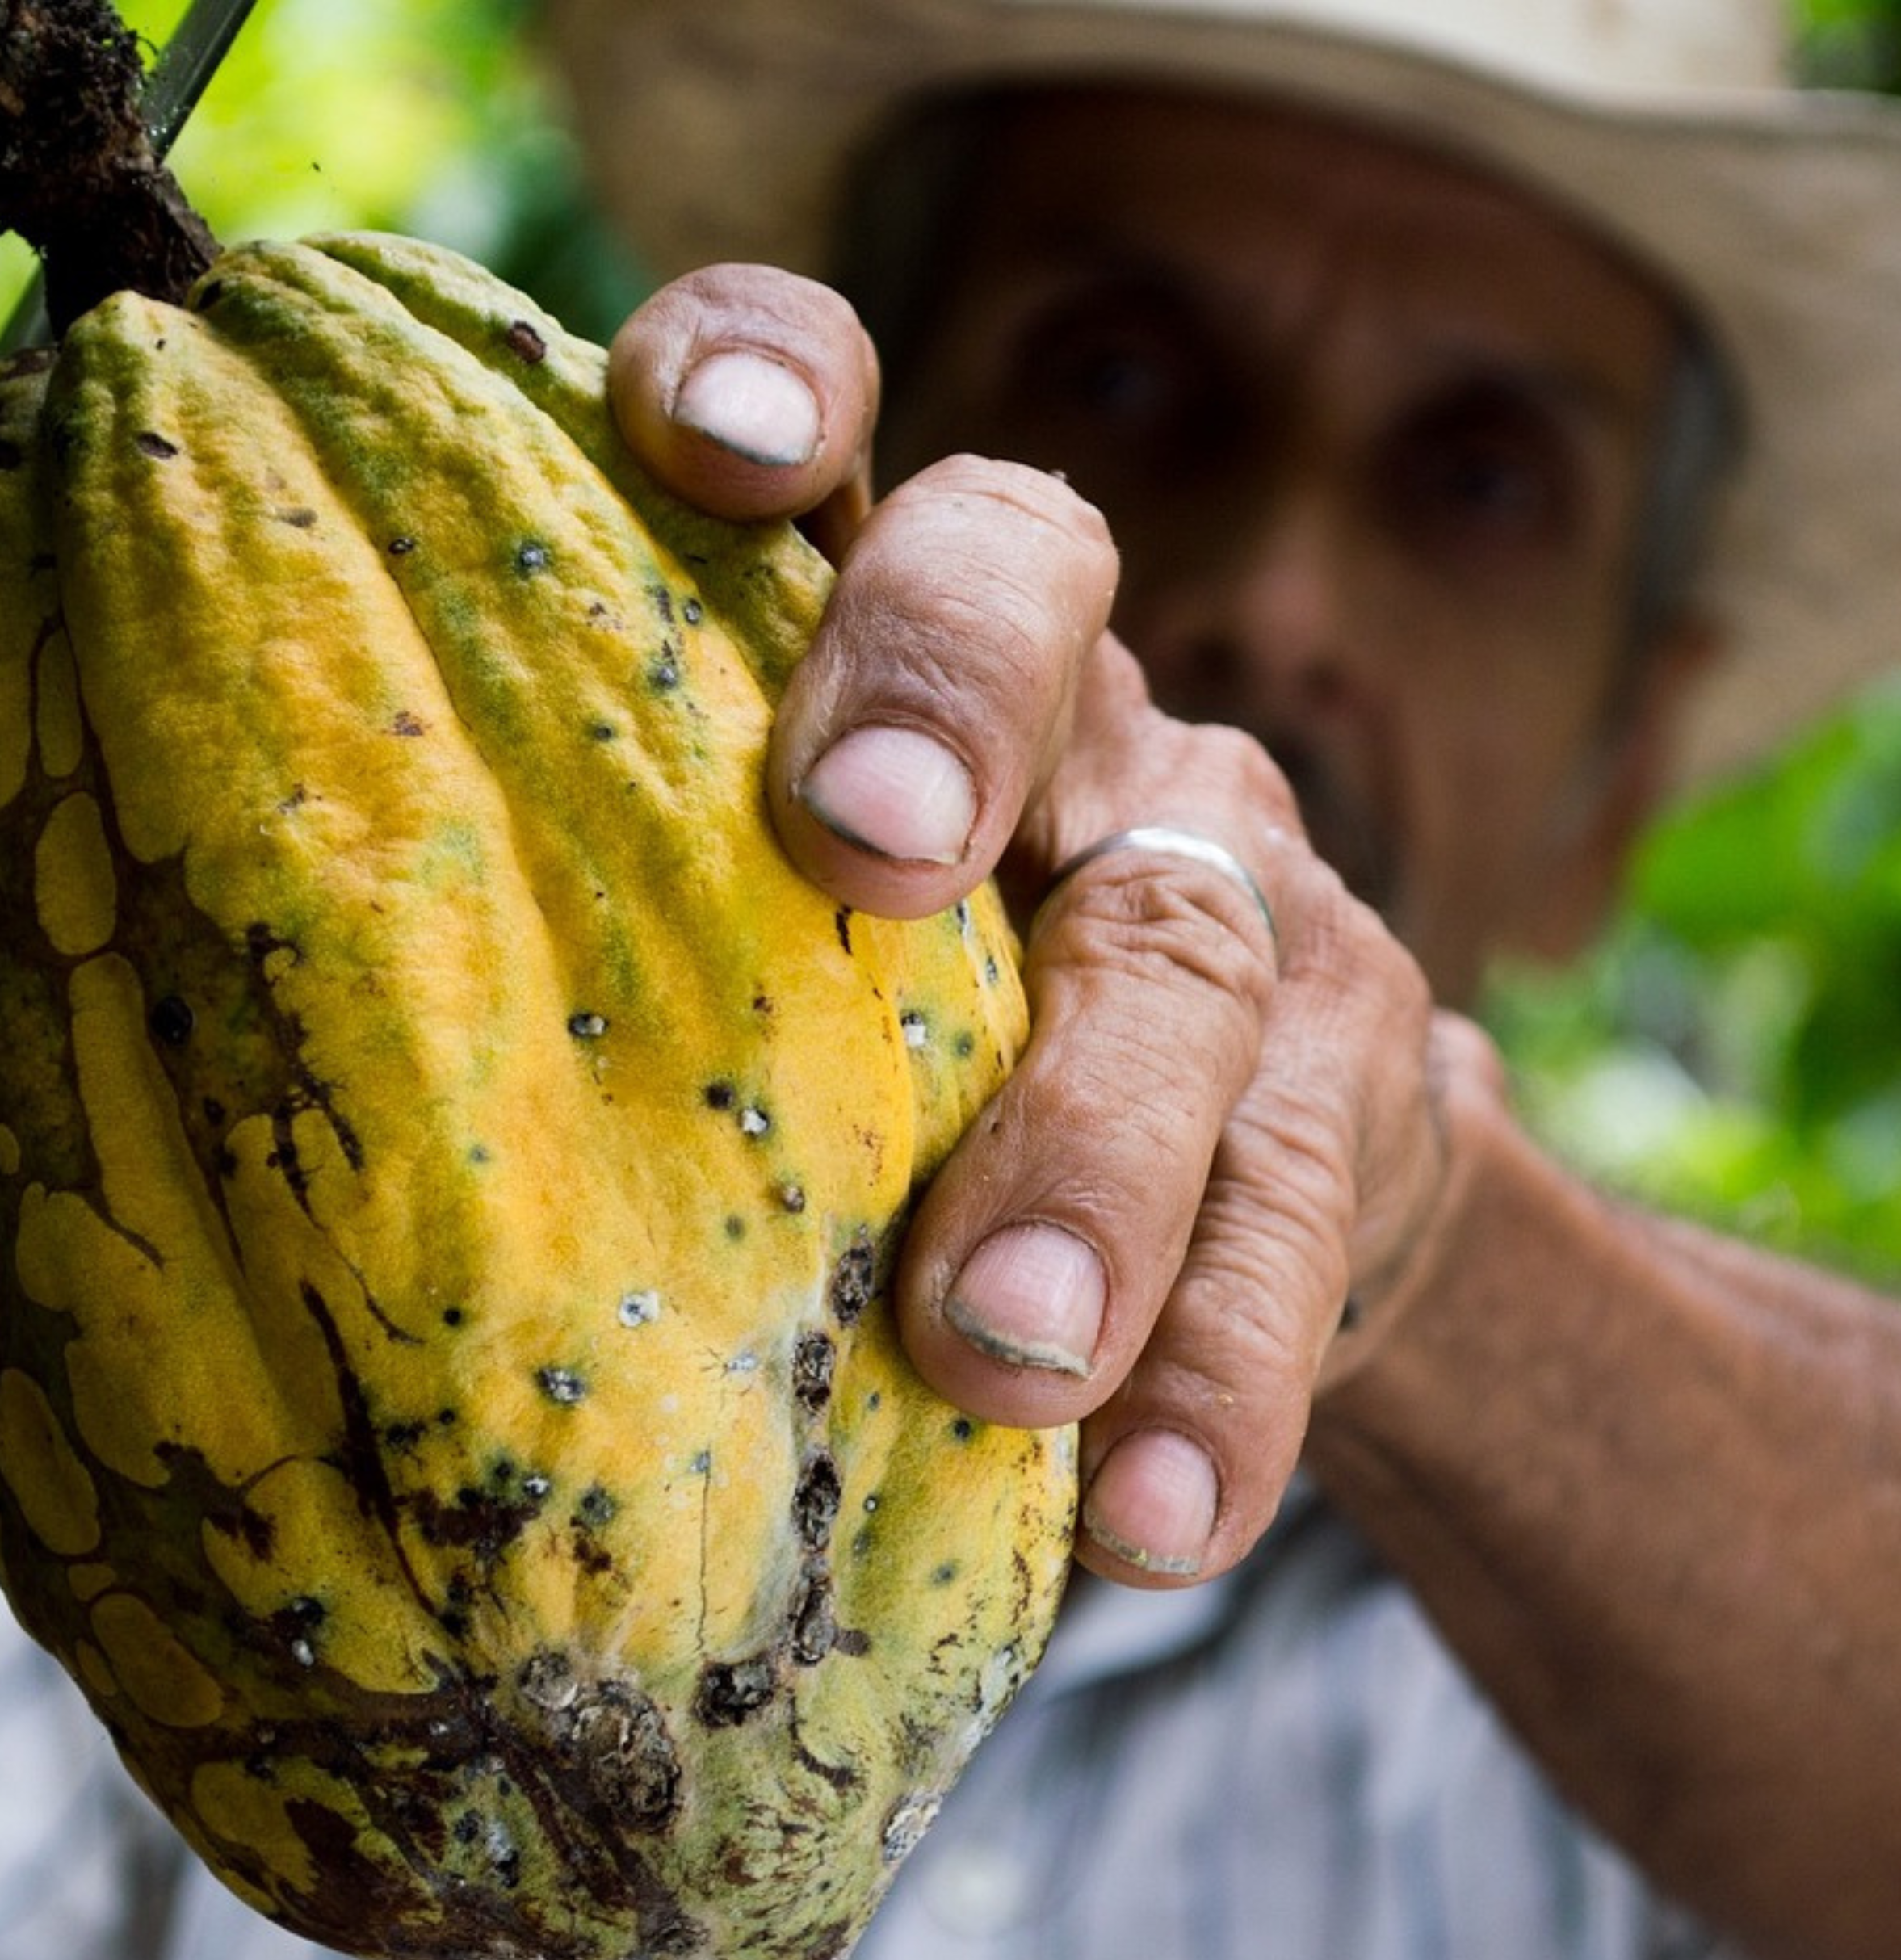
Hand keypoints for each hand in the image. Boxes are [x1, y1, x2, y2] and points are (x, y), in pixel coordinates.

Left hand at [608, 266, 1473, 1585]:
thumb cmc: (954, 1061)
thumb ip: (695, 951)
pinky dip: (1223, 1372)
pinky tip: (1155, 1517)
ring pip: (1185, 957)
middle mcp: (1087, 720)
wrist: (1292, 1179)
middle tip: (869, 854)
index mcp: (908, 656)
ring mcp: (1242, 887)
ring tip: (1001, 1351)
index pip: (852, 436)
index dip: (786, 375)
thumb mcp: (829, 963)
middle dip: (946, 703)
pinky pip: (1305, 1213)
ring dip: (1094, 1151)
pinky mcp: (1360, 1082)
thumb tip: (414, 1118)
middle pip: (1036, 606)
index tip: (704, 441)